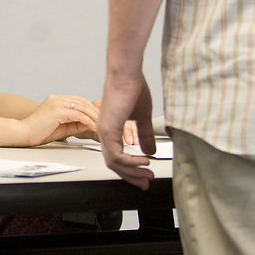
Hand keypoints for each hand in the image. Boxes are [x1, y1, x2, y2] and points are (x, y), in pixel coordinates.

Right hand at [18, 94, 97, 145]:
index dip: (90, 108)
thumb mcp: (62, 127)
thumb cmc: (39, 132)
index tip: (99, 117)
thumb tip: (90, 124)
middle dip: (94, 111)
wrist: (23, 133)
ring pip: (81, 107)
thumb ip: (75, 124)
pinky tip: (93, 126)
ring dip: (93, 116)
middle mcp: (57, 99)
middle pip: (82, 101)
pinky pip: (77, 115)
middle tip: (105, 120)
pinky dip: (87, 120)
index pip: (79, 100)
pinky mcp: (56, 111)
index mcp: (57, 100)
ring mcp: (56, 103)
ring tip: (101, 124)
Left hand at [98, 72, 155, 188]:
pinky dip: (130, 162)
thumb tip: (150, 149)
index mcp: (110, 129)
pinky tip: (143, 161)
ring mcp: (104, 132)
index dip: (130, 169)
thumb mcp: (142, 116)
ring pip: (115, 163)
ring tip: (148, 174)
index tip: (144, 175)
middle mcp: (104, 132)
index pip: (117, 157)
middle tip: (145, 183)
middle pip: (115, 164)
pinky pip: (116, 155)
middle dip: (131, 176)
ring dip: (132, 171)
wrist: (126, 72)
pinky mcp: (108, 129)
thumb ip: (144, 134)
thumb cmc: (132, 87)